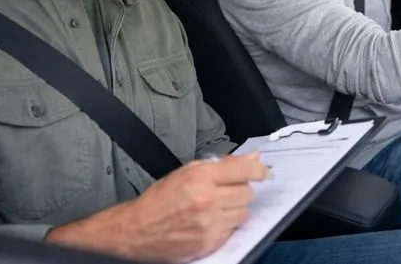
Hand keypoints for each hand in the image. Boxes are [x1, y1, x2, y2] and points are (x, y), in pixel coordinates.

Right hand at [47, 152, 267, 263]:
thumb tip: (251, 158)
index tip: (263, 171)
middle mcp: (206, 199)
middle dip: (240, 190)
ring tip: (216, 207)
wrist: (137, 230)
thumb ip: (222, 164)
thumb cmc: (160, 199)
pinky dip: (226, 225)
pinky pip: (233, 230)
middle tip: (226, 191)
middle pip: (247, 192)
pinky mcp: (209, 242)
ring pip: (243, 212)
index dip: (258, 169)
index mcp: (200, 177)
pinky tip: (211, 221)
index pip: (243, 169)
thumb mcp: (187, 172)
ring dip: (234, 209)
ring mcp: (209, 223)